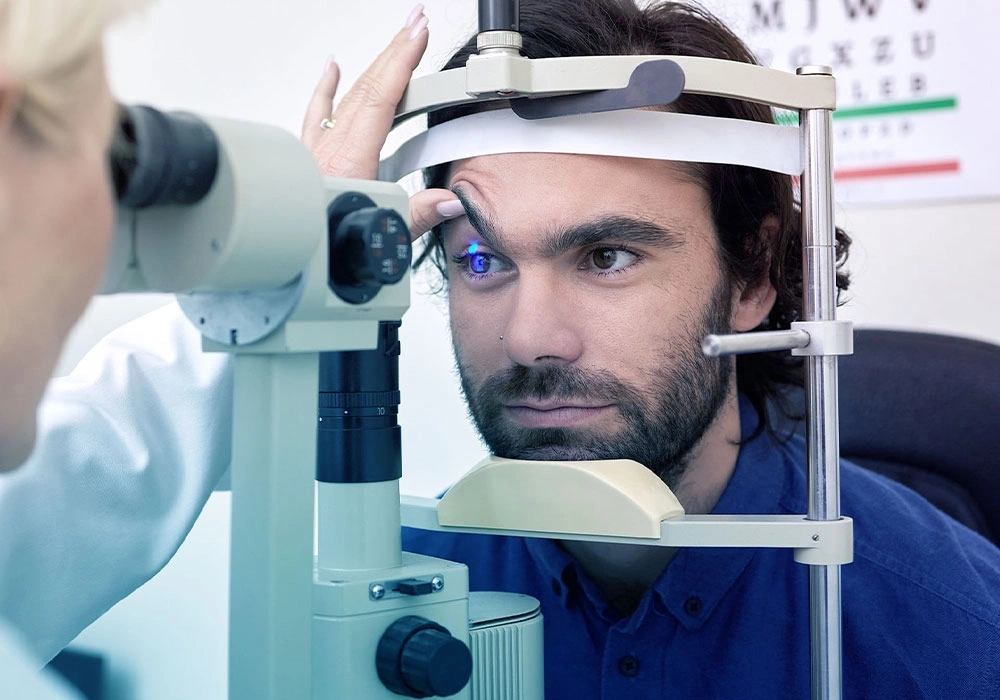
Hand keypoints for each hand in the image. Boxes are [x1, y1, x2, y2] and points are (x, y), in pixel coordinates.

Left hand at [301, 5, 463, 239]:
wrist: (287, 258)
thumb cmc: (323, 245)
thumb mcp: (384, 233)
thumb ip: (419, 216)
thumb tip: (451, 200)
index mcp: (351, 161)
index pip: (381, 98)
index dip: (402, 61)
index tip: (419, 33)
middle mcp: (330, 149)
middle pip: (366, 86)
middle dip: (394, 50)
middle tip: (416, 23)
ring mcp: (317, 152)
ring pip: (347, 95)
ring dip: (373, 65)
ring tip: (393, 41)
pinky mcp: (307, 160)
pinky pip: (317, 113)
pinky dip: (326, 87)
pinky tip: (330, 69)